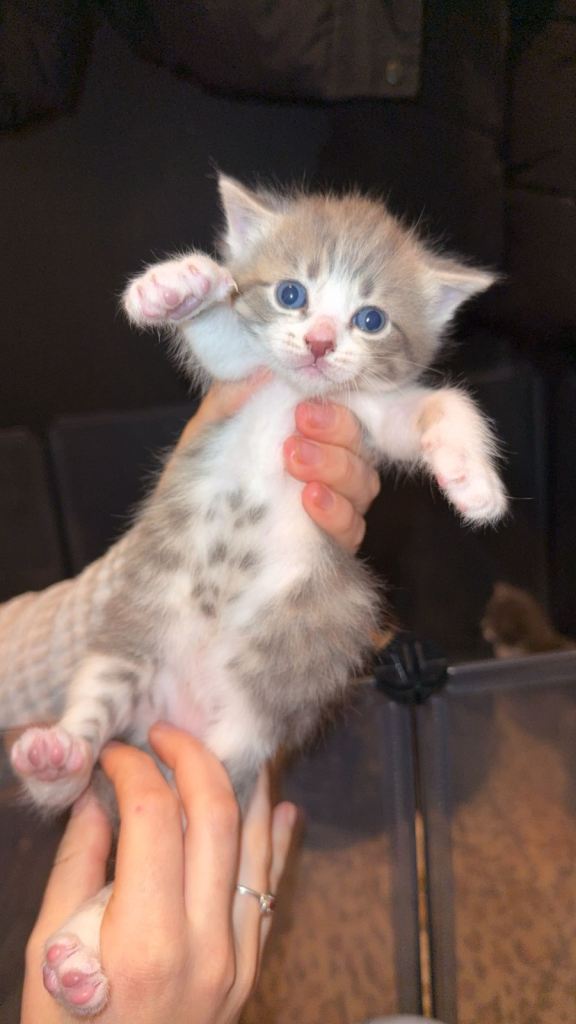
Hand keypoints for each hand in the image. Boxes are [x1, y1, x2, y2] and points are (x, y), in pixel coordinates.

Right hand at [22, 725, 295, 1023]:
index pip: (155, 815)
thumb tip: (97, 793)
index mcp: (144, 937)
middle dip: (193, 758)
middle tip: (167, 734)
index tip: (116, 753)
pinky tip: (277, 809)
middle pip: (215, 817)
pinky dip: (275, 844)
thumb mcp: (50, 947)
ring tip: (231, 745)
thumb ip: (79, 862)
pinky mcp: (248, 970)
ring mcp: (236, 958)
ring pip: (256, 846)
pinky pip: (270, 891)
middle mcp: (203, 943)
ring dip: (247, 787)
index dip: (134, 768)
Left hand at [173, 374, 380, 552]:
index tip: (302, 408)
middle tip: (296, 433)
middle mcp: (330, 471)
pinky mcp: (331, 547)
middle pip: (359, 448)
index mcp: (309, 437)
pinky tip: (310, 500)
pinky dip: (335, 512)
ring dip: (335, 469)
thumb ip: (230, 399)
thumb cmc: (198, 481)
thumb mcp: (206, 434)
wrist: (180, 544)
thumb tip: (263, 368)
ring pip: (363, 485)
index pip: (342, 413)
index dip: (333, 408)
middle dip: (336, 435)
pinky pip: (352, 529)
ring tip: (295, 463)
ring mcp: (334, 509)